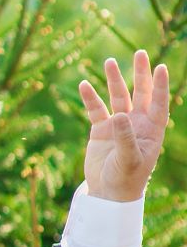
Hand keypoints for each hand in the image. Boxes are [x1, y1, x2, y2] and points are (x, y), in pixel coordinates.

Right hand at [79, 50, 170, 202]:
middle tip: (140, 53)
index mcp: (152, 130)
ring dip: (114, 80)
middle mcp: (137, 123)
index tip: (160, 67)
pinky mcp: (101, 130)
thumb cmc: (126, 178)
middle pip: (141, 93)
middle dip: (140, 74)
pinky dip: (90, 98)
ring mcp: (118, 125)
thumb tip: (119, 115)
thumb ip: (125, 137)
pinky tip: (85, 85)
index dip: (160, 85)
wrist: (108, 193)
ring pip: (118, 97)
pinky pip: (95, 110)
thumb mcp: (129, 159)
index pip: (159, 103)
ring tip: (109, 62)